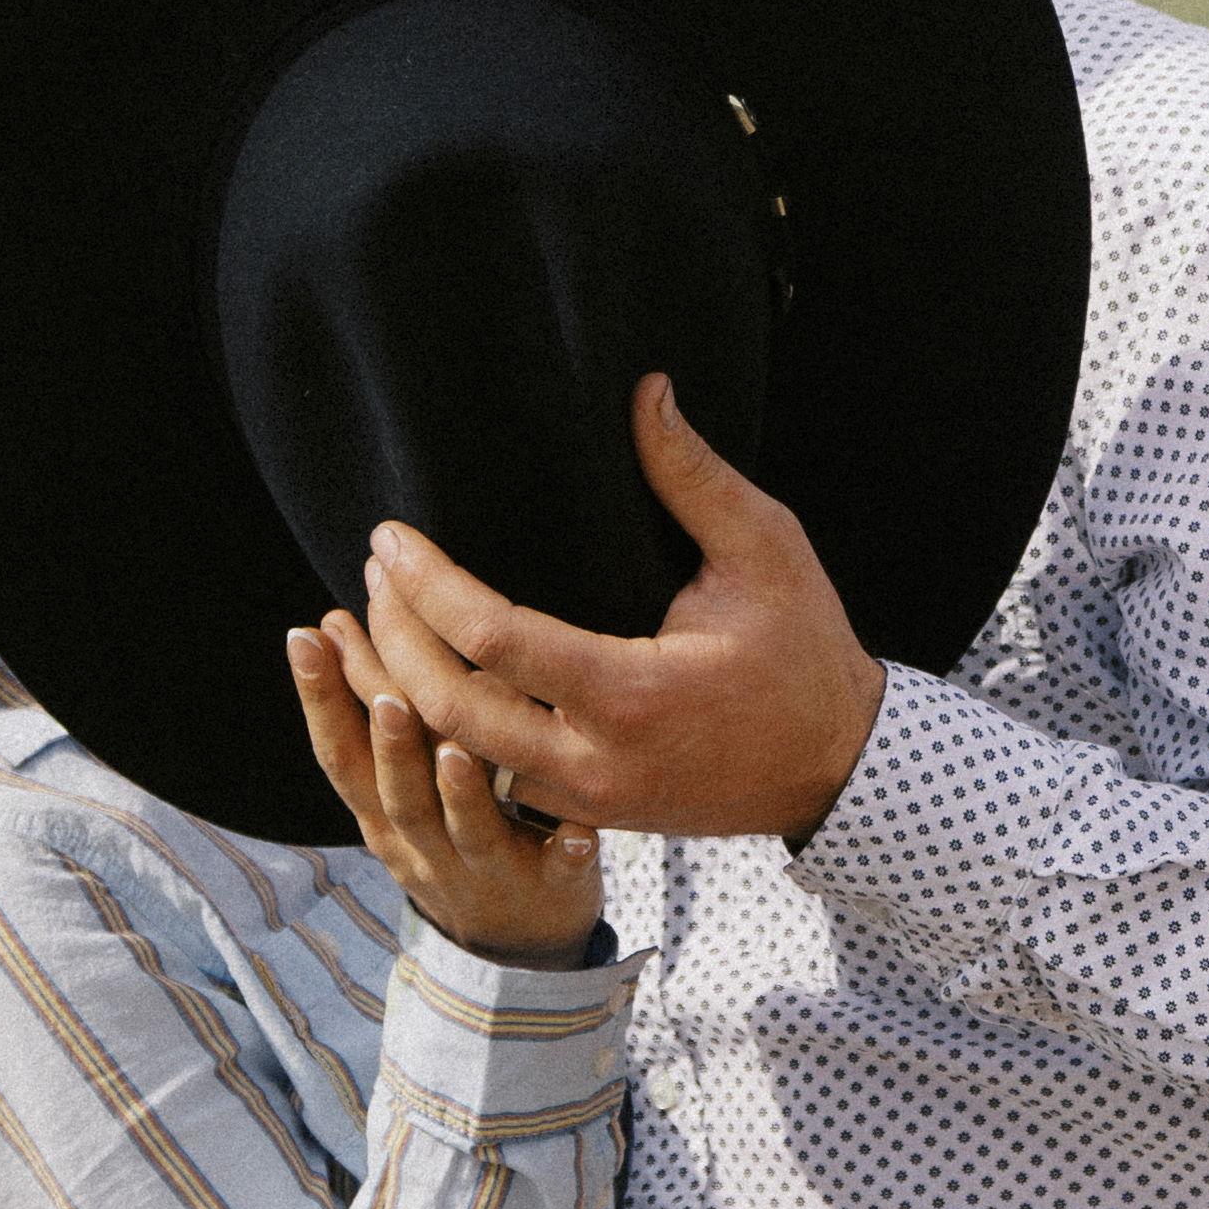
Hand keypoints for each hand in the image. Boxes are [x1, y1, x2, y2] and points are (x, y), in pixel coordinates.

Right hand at [287, 619, 613, 958]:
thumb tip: (350, 614)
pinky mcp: (547, 889)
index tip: (306, 634)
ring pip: (467, 832)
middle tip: (387, 692)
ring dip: (460, 795)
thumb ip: (389, 711)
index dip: (319, 698)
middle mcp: (424, 843)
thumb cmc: (456, 826)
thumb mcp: (405, 779)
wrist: (514, 941)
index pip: (340, 753)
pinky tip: (578, 835)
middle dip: (388, 744)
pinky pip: (556, 873)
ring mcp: (485, 870)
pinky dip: (562, 855)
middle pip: (398, 793)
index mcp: (384, 810)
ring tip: (458, 752)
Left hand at [354, 372, 889, 853]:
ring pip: (457, 759)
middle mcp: (594, 762)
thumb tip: (646, 391)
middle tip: (371, 575)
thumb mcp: (766, 549)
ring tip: (373, 623)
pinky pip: (489, 785)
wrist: (837, 766)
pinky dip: (445, 737)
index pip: (493, 640)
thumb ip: (695, 474)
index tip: (388, 537)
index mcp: (630, 694)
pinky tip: (420, 685)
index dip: (427, 587)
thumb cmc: (804, 651)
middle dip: (394, 639)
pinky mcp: (587, 817)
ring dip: (404, 692)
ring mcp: (586, 801)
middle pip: (448, 710)